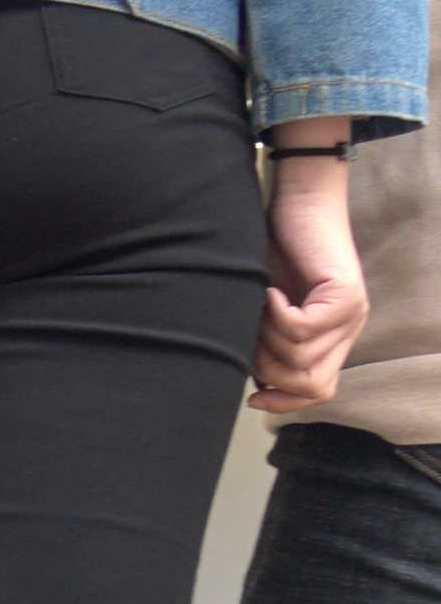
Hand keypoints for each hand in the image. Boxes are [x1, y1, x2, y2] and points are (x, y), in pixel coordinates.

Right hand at [247, 181, 367, 411]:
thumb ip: (269, 345)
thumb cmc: (275, 249)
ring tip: (258, 306)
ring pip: (302, 360)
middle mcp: (349, 331)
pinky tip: (268, 292)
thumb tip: (256, 386)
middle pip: (312, 385)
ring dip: (267, 339)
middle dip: (270, 372)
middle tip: (250, 336)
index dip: (284, 402)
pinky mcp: (347, 296)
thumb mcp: (266, 310)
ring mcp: (352, 315)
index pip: (318, 392)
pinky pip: (301, 330)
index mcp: (332, 338)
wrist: (297, 202)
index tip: (253, 397)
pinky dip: (274, 315)